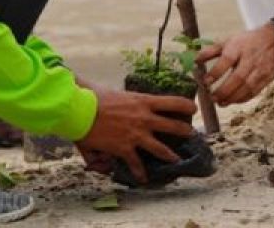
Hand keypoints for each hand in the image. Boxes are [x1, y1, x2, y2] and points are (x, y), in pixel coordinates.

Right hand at [74, 89, 195, 183]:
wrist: (80, 110)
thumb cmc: (93, 96)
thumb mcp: (115, 94)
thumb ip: (123, 100)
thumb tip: (122, 100)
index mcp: (143, 101)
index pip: (173, 102)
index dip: (186, 105)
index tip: (193, 108)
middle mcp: (144, 118)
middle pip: (173, 126)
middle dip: (184, 131)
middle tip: (191, 134)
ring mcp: (136, 134)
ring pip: (161, 148)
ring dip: (170, 155)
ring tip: (177, 159)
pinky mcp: (125, 148)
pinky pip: (136, 164)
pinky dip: (140, 173)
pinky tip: (143, 179)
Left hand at [197, 24, 273, 105]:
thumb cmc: (249, 41)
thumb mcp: (229, 41)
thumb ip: (211, 51)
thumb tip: (195, 60)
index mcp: (239, 47)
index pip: (226, 60)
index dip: (215, 73)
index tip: (206, 82)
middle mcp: (250, 59)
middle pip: (237, 77)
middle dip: (223, 90)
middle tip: (212, 97)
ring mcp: (260, 69)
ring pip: (246, 87)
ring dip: (232, 97)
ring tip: (220, 102)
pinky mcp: (267, 78)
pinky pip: (254, 92)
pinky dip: (243, 99)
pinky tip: (233, 101)